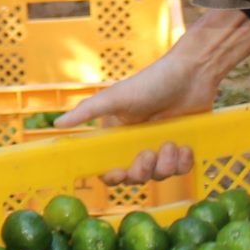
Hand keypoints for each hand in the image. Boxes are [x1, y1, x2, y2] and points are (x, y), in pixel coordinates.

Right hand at [55, 8, 249, 182]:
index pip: (110, 168)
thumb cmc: (152, 82)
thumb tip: (56, 124)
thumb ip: (88, 111)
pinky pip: (181, 169)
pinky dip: (183, 162)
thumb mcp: (116, 97)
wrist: (193, 72)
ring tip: (171, 142)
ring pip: (160, 174)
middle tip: (148, 153)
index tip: (119, 173)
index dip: (113, 176)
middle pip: (136, 176)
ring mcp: (161, 147)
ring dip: (166, 163)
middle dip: (142, 170)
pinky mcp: (182, 147)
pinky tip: (184, 146)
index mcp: (118, 135)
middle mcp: (138, 144)